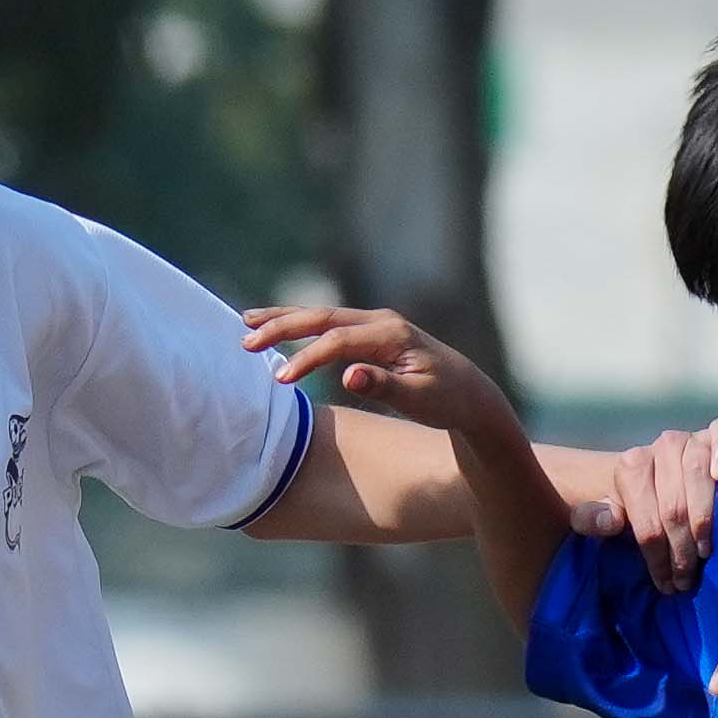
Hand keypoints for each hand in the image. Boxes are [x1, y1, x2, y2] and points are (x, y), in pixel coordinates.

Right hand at [240, 301, 500, 433]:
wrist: (471, 395)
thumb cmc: (447, 401)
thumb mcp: (419, 400)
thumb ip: (383, 387)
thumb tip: (349, 376)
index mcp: (392, 334)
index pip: (338, 339)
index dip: (306, 358)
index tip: (280, 381)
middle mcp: (381, 322)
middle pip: (323, 317)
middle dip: (282, 326)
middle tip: (246, 340)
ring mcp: (376, 325)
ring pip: (322, 316)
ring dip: (284, 319)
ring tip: (247, 323)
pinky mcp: (371, 334)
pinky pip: (329, 325)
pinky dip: (300, 326)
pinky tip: (277, 329)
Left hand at [594, 425, 717, 593]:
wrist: (674, 470)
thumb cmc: (646, 500)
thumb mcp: (614, 512)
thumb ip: (593, 519)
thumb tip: (608, 521)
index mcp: (630, 465)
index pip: (646, 522)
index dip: (657, 558)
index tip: (667, 584)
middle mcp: (661, 446)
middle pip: (674, 508)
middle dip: (680, 551)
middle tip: (687, 579)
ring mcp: (691, 438)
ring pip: (697, 478)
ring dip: (704, 522)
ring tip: (706, 552)